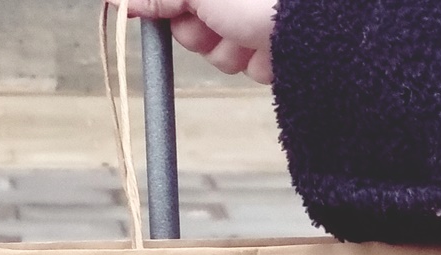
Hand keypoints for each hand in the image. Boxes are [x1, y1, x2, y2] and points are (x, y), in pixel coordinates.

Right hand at [112, 0, 274, 82]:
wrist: (320, 25)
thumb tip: (121, 0)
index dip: (158, 4)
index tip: (145, 12)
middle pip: (189, 18)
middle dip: (195, 28)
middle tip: (211, 21)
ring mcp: (252, 15)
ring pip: (215, 46)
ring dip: (224, 48)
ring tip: (246, 34)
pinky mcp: (271, 45)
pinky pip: (244, 62)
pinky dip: (251, 60)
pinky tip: (265, 47)